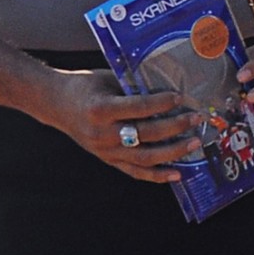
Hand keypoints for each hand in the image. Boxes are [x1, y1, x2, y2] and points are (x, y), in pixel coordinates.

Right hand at [43, 69, 202, 183]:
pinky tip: (177, 174)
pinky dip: (157, 175)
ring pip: (144, 158)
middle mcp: (102, 134)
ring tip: (195, 143)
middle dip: (175, 127)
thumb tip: (168, 89)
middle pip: (145, 135)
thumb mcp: (108, 79)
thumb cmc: (86, 86)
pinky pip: (135, 171)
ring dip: (173, 152)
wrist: (57, 104)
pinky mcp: (108, 160)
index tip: (181, 97)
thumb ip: (134, 87)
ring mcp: (105, 151)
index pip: (138, 108)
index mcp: (101, 109)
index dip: (161, 103)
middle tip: (196, 118)